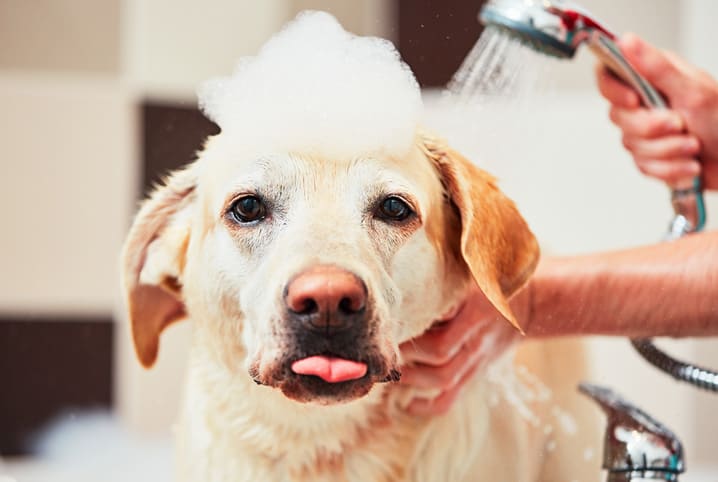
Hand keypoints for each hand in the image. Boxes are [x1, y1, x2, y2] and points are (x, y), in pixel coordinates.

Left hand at [399, 284, 524, 415]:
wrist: (526, 306)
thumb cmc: (489, 283)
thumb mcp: (473, 272)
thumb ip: (446, 279)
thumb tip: (406, 279)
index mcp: (476, 308)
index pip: (444, 317)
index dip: (413, 327)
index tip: (389, 323)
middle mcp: (476, 336)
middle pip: (439, 353)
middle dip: (406, 353)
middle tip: (381, 346)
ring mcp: (476, 359)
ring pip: (443, 379)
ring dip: (411, 377)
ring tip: (388, 368)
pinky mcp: (474, 374)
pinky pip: (451, 399)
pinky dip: (428, 407)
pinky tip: (407, 404)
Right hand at [596, 33, 717, 189]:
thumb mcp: (692, 89)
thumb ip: (656, 67)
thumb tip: (628, 41)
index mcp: (651, 78)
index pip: (608, 75)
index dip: (613, 91)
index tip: (634, 101)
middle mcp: (644, 102)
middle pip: (619, 116)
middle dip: (651, 128)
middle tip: (679, 124)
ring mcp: (644, 131)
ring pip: (632, 145)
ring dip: (667, 150)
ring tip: (692, 145)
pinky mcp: (648, 156)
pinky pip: (643, 166)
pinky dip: (669, 167)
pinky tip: (687, 162)